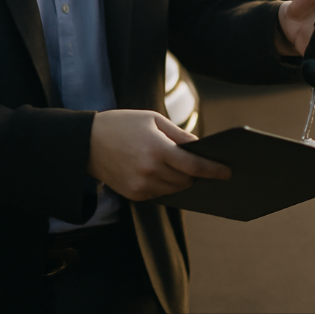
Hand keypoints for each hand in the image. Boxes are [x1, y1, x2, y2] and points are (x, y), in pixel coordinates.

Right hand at [86, 110, 229, 201]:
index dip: (213, 170)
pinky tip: (165, 174)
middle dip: (197, 174)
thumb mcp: (153, 120)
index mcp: (157, 149)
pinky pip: (159, 194)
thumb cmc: (123, 124)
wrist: (87, 142)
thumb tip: (200, 149)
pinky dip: (166, 185)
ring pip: (174, 189)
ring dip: (182, 180)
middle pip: (186, 180)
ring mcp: (140, 186)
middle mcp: (150, 171)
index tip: (227, 172)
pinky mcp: (133, 195)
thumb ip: (179, 135)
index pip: (194, 166)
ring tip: (185, 170)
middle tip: (206, 166)